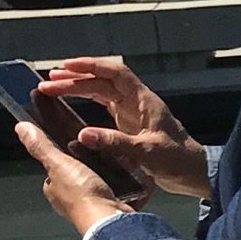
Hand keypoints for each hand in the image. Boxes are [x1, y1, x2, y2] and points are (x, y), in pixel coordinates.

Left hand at [16, 120, 136, 234]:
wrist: (109, 219)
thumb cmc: (82, 197)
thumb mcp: (58, 163)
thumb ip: (41, 146)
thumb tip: (21, 128)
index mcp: (54, 190)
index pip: (54, 170)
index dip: (62, 158)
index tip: (72, 148)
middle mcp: (70, 200)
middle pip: (76, 177)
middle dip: (87, 167)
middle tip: (98, 154)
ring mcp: (91, 205)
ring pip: (96, 185)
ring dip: (104, 177)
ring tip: (115, 163)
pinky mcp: (110, 208)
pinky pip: (115, 193)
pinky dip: (120, 187)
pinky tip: (126, 179)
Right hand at [39, 56, 211, 198]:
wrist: (193, 173)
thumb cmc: (178, 160)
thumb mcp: (146, 152)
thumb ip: (115, 142)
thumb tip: (82, 135)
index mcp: (144, 101)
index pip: (115, 73)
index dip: (90, 66)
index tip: (66, 66)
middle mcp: (137, 102)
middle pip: (102, 81)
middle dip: (75, 79)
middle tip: (47, 82)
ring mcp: (132, 112)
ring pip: (101, 92)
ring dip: (77, 88)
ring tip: (51, 88)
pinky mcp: (129, 125)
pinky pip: (104, 106)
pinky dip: (86, 102)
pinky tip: (70, 104)